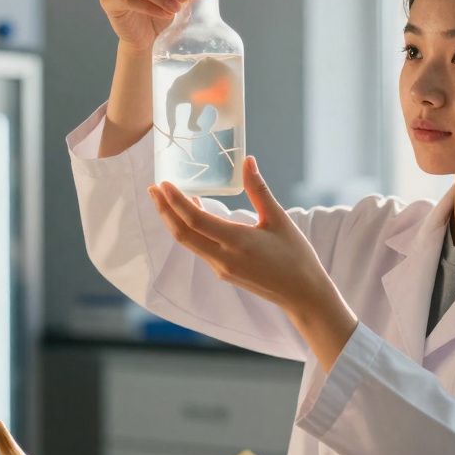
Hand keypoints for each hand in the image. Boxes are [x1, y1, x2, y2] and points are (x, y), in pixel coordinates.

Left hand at [147, 157, 358, 368]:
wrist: (302, 294)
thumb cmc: (296, 256)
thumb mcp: (279, 219)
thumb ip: (259, 190)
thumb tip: (247, 160)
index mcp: (238, 242)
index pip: (196, 221)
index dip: (176, 202)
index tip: (163, 183)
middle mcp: (223, 258)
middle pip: (182, 233)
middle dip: (164, 210)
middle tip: (152, 188)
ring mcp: (221, 268)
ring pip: (188, 242)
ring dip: (174, 220)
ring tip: (165, 198)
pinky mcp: (223, 272)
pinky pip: (199, 248)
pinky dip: (189, 230)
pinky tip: (192, 214)